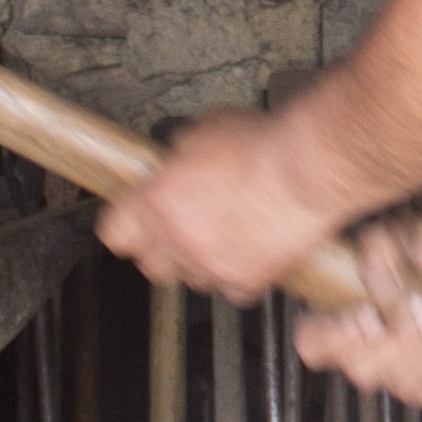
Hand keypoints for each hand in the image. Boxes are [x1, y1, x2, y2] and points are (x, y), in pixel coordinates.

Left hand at [100, 109, 341, 306]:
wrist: (307, 170)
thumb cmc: (262, 145)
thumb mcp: (204, 131)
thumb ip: (180, 154)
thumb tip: (176, 159)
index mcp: (159, 200)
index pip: (114, 232)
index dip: (125, 225)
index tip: (133, 220)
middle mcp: (179, 238)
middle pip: (150, 264)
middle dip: (161, 247)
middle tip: (179, 228)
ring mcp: (211, 264)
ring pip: (190, 280)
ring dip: (199, 262)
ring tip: (222, 236)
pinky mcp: (246, 281)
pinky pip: (231, 291)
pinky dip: (237, 276)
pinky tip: (249, 252)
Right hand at [293, 218, 421, 415]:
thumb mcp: (402, 237)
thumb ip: (382, 247)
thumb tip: (374, 269)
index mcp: (342, 318)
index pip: (312, 342)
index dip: (333, 337)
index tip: (366, 312)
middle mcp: (365, 355)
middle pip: (363, 370)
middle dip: (398, 339)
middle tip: (420, 305)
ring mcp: (398, 379)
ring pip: (406, 385)